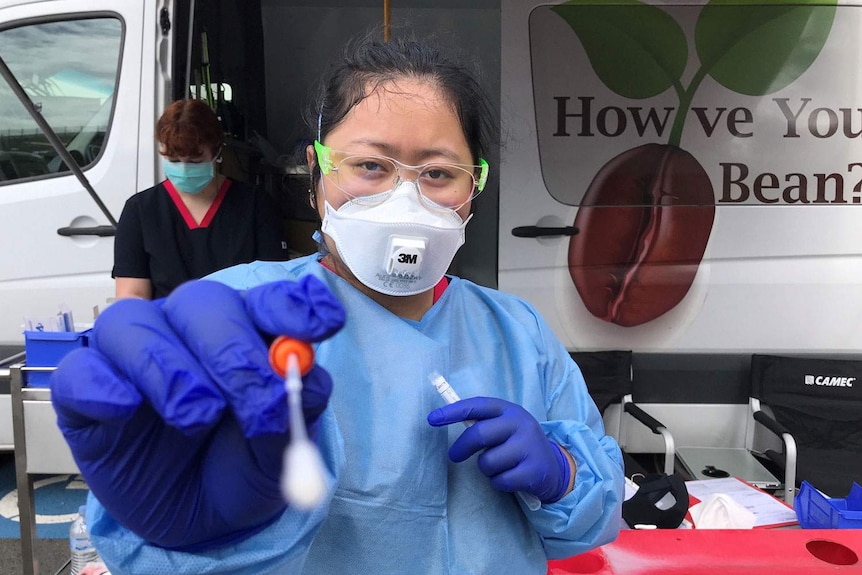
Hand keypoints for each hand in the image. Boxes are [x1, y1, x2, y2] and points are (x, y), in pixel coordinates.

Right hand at [50, 276, 344, 549]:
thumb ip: (293, 411)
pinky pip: (82, 371)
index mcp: (244, 333)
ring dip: (169, 367)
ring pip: (131, 323)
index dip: (293, 306)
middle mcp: (187, 332)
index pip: (267, 300)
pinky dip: (103, 386)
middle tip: (252, 400)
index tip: (325, 324)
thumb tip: (305, 377)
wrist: (195, 520)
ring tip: (197, 417)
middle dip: (231, 349)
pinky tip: (125, 409)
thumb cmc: (241, 467)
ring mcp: (133, 357)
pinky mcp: (87, 393)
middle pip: (200, 302)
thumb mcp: (279, 451)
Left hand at [427, 397, 569, 503]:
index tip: (432, 419)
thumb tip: (444, 418)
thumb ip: (482, 422)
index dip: (453, 411)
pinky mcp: (533, 470)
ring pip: (488, 461)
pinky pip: (500, 480)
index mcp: (509, 410)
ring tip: (499, 467)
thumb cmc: (518, 444)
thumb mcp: (504, 427)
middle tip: (454, 456)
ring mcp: (529, 447)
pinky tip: (510, 478)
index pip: (477, 406)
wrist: (553, 467)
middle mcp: (521, 424)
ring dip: (486, 469)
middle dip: (461, 448)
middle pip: (479, 434)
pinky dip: (499, 483)